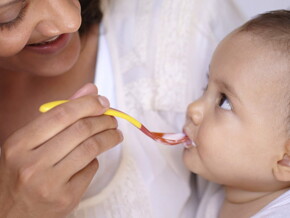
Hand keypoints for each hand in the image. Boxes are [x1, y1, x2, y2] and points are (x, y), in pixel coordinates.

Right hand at [0, 84, 122, 217]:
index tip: (103, 102)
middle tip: (112, 119)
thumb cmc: (21, 172)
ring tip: (115, 134)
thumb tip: (89, 90)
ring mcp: (48, 184)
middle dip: (103, 120)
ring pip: (90, 149)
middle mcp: (31, 164)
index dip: (87, 104)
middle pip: (80, 130)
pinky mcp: (65, 199)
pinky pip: (90, 169)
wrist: (10, 213)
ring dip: (108, 137)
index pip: (61, 114)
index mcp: (18, 144)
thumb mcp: (29, 142)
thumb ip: (58, 114)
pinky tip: (94, 157)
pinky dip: (96, 159)